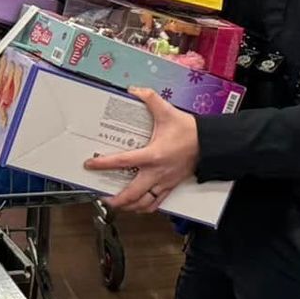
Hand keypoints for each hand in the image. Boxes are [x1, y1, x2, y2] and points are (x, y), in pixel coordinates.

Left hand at [85, 89, 199, 214]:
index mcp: (152, 155)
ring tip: (117, 204)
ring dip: (128, 207)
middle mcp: (156, 173)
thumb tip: (134, 90)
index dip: (103, 164)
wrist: (209, 144)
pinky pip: (156, 203)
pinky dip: (145, 208)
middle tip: (102, 196)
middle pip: (132, 194)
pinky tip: (137, 207)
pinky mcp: (171, 186)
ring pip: (143, 204)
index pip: (122, 161)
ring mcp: (164, 182)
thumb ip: (150, 98)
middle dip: (115, 199)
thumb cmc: (189, 131)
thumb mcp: (167, 111)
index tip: (90, 164)